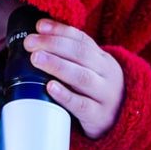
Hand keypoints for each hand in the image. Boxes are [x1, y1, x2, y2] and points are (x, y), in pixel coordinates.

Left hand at [23, 20, 123, 138]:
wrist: (120, 123)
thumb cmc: (96, 94)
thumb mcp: (91, 72)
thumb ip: (71, 58)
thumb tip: (37, 39)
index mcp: (102, 59)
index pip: (82, 39)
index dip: (60, 30)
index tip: (39, 26)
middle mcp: (106, 74)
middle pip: (81, 54)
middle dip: (54, 45)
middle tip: (30, 43)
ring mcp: (104, 95)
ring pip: (82, 77)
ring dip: (57, 65)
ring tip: (36, 58)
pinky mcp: (98, 116)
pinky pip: (81, 105)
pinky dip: (65, 95)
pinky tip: (50, 87)